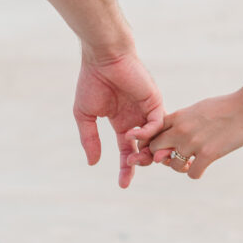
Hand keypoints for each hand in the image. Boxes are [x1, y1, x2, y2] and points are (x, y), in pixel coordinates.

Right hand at [74, 50, 164, 187]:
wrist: (102, 58)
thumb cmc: (92, 81)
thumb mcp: (85, 115)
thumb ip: (89, 138)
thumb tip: (92, 163)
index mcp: (123, 122)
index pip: (128, 152)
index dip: (126, 169)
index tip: (123, 185)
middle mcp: (138, 119)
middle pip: (146, 149)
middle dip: (140, 163)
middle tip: (130, 168)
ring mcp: (148, 110)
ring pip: (156, 139)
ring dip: (147, 152)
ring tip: (135, 159)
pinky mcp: (155, 101)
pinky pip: (158, 123)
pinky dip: (148, 133)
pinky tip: (132, 134)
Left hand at [135, 92, 242, 178]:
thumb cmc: (226, 106)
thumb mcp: (199, 109)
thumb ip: (183, 120)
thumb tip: (175, 130)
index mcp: (178, 117)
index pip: (152, 132)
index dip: (154, 141)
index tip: (163, 146)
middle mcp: (181, 130)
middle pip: (155, 149)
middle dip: (163, 155)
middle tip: (177, 156)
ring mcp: (193, 143)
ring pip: (173, 165)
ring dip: (182, 166)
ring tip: (193, 161)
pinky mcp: (208, 154)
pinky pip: (192, 174)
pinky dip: (196, 173)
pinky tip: (204, 166)